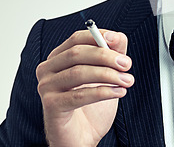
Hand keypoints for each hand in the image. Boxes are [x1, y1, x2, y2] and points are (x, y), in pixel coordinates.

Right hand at [36, 29, 133, 146]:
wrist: (81, 138)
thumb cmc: (91, 106)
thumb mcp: (106, 74)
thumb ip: (112, 53)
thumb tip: (117, 36)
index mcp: (59, 58)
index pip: (76, 38)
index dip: (98, 36)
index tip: (118, 41)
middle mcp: (48, 70)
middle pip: (77, 53)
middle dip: (106, 56)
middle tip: (126, 64)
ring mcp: (46, 87)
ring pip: (79, 73)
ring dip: (108, 75)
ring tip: (127, 81)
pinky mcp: (51, 106)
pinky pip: (79, 95)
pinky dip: (103, 92)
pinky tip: (119, 92)